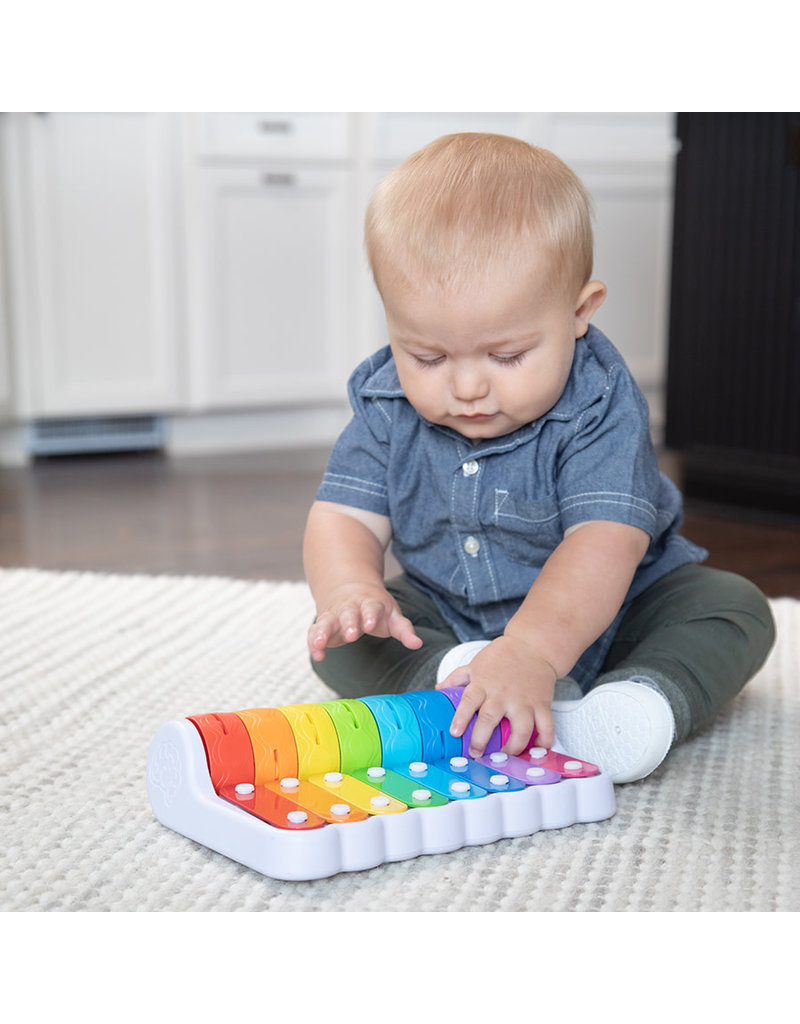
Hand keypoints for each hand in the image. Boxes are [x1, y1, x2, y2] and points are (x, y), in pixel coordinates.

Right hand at [308, 582, 421, 661]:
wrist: (350, 590)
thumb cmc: (376, 608)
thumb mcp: (391, 616)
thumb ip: (403, 630)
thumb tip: (417, 644)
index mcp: (369, 603)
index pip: (371, 607)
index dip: (370, 615)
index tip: (370, 625)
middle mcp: (349, 608)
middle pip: (348, 614)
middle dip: (349, 624)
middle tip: (351, 636)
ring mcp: (334, 616)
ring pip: (326, 621)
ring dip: (323, 632)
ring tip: (320, 644)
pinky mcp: (322, 626)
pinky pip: (314, 632)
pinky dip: (313, 642)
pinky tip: (317, 655)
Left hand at [435, 635, 556, 756]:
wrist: (533, 645)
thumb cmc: (503, 655)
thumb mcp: (475, 664)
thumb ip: (456, 678)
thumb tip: (439, 689)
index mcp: (484, 683)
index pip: (468, 700)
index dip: (461, 718)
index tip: (455, 732)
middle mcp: (503, 694)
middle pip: (490, 718)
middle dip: (481, 739)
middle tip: (476, 752)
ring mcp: (523, 700)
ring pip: (521, 728)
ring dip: (514, 746)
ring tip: (506, 755)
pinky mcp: (542, 704)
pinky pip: (546, 725)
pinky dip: (545, 740)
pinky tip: (538, 748)